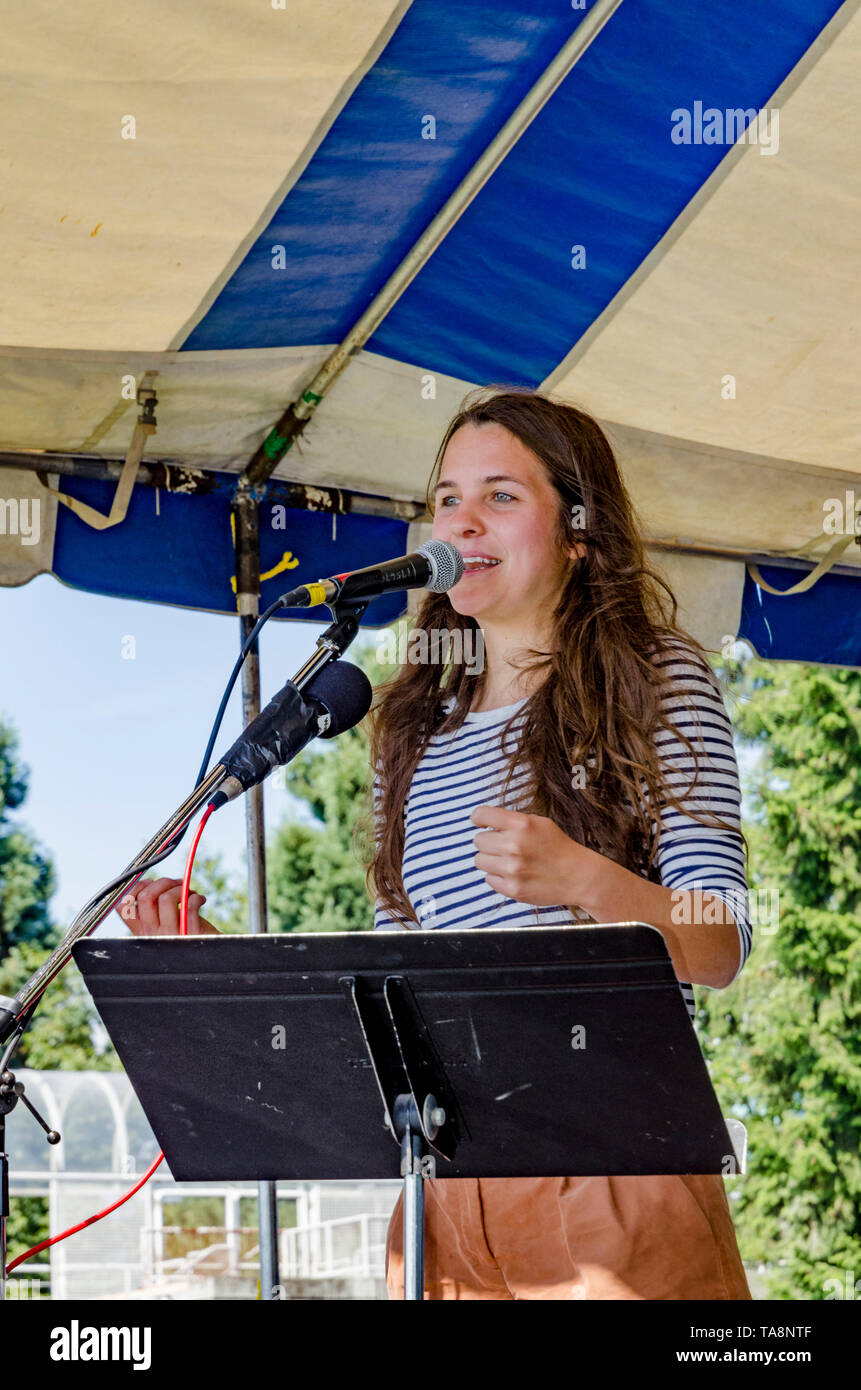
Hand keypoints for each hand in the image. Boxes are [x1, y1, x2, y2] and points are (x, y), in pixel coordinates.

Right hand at [116, 877, 217, 935]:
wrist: (210, 958)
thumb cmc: (188, 935)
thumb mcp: (166, 924)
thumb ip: (154, 909)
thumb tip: (149, 883)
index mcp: (143, 932)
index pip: (123, 907)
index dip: (134, 888)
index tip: (150, 883)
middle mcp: (152, 936)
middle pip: (145, 898)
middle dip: (162, 882)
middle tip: (176, 883)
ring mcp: (170, 936)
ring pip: (165, 899)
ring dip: (180, 888)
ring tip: (190, 892)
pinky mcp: (190, 934)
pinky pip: (188, 905)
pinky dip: (195, 897)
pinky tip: (200, 900)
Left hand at [470, 805, 600, 908]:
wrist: (579, 876)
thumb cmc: (558, 847)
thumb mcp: (539, 823)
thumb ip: (512, 821)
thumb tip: (483, 821)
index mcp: (521, 824)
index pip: (481, 814)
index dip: (478, 818)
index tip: (481, 823)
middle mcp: (514, 845)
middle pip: (478, 840)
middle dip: (489, 842)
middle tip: (504, 846)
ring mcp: (513, 869)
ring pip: (479, 860)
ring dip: (491, 860)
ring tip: (509, 861)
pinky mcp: (512, 889)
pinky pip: (488, 879)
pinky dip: (498, 877)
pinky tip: (514, 874)